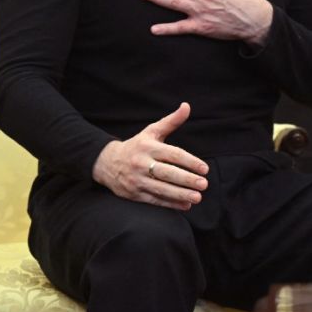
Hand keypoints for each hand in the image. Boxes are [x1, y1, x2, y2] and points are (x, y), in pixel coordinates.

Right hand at [91, 102, 209, 210]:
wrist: (106, 162)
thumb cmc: (137, 145)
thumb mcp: (151, 131)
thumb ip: (171, 121)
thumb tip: (187, 106)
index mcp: (148, 147)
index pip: (172, 155)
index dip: (190, 161)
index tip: (205, 168)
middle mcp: (141, 163)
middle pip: (167, 173)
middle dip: (187, 180)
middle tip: (204, 184)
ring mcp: (136, 180)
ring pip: (161, 189)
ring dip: (180, 194)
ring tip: (198, 197)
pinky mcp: (133, 194)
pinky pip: (154, 200)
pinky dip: (170, 204)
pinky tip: (186, 205)